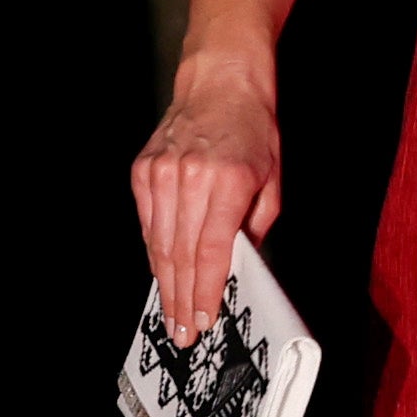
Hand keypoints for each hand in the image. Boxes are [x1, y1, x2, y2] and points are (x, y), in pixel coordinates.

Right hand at [129, 59, 284, 350]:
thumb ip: (255, 226)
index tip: (205, 320)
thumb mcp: (272, 181)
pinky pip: (148, 223)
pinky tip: (162, 274)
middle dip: (182, 300)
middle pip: (181, 255)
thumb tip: (237, 266)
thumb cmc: (253, 130)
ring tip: (171, 314)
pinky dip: (155, 251)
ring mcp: (161, 173)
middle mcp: (190, 178)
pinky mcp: (143, 171)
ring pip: (159, 244)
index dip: (206, 292)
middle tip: (183, 333)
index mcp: (228, 182)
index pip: (212, 252)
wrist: (220, 83)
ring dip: (165, 284)